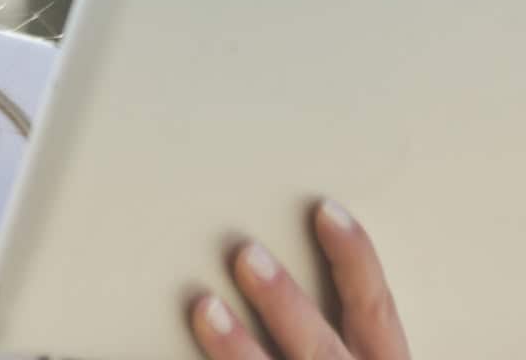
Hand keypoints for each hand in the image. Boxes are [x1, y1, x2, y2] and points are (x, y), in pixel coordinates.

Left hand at [189, 200, 408, 359]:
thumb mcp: (355, 356)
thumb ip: (331, 324)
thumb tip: (263, 255)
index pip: (376, 311)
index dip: (356, 260)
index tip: (326, 211)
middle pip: (321, 348)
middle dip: (285, 303)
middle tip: (247, 253)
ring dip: (238, 348)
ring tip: (204, 306)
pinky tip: (180, 355)